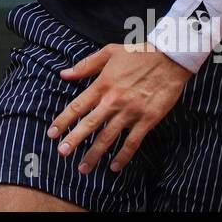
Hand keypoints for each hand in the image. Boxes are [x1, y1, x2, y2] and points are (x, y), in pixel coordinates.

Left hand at [49, 42, 192, 173]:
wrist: (170, 58)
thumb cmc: (138, 53)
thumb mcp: (109, 52)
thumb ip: (85, 65)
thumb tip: (64, 74)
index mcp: (103, 85)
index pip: (78, 106)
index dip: (63, 121)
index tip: (51, 133)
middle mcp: (114, 101)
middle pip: (90, 124)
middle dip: (74, 140)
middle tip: (62, 153)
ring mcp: (131, 112)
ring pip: (109, 137)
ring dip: (95, 154)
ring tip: (84, 168)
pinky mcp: (148, 120)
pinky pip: (133, 142)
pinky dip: (123, 156)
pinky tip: (115, 167)